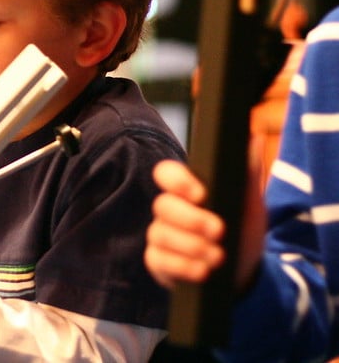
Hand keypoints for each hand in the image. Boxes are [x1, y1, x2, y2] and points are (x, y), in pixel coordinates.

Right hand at [144, 160, 265, 290]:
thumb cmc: (243, 231)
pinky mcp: (159, 261)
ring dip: (191, 246)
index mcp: (187, 190)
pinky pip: (160, 260)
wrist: (245, 273)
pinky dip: (183, 267)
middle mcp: (169, 210)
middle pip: (163, 205)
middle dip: (191, 220)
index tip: (200, 194)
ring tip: (218, 257)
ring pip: (160, 234)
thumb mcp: (250, 204)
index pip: (166, 173)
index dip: (177, 181)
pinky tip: (203, 272)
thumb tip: (252, 138)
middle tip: (219, 231)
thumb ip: (248, 173)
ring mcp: (161, 235)